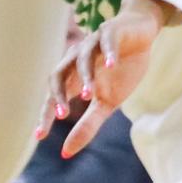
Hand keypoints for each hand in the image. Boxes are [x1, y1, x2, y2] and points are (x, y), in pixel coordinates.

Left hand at [51, 0, 165, 157]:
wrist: (141, 36)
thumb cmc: (120, 71)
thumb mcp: (106, 102)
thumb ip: (87, 125)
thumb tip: (65, 152)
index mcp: (73, 78)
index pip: (53, 97)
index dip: (45, 114)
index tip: (39, 135)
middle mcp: (76, 59)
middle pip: (58, 75)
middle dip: (58, 95)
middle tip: (62, 115)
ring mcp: (93, 43)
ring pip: (82, 58)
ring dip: (85, 77)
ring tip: (90, 95)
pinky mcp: (111, 31)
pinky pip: (106, 40)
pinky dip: (108, 52)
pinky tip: (111, 64)